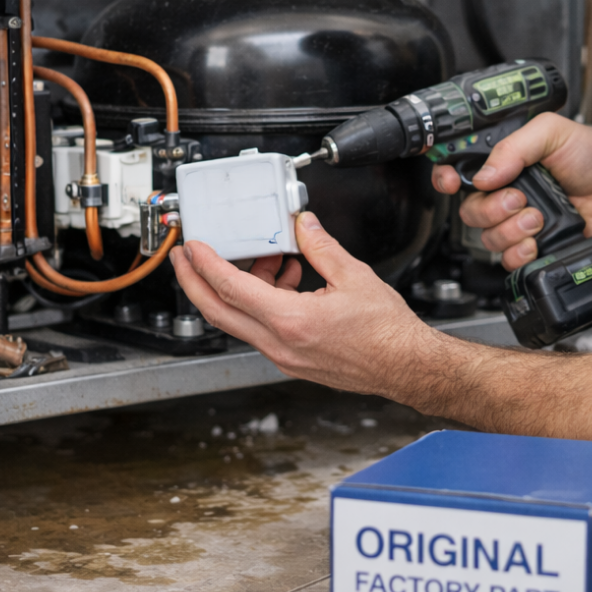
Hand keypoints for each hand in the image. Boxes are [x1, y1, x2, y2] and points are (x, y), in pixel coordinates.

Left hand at [170, 212, 456, 396]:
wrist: (406, 366)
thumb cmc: (387, 333)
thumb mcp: (354, 276)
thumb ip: (321, 246)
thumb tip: (303, 225)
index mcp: (291, 320)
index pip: (231, 288)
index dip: (206, 264)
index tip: (194, 247)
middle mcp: (281, 343)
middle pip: (218, 312)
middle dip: (195, 282)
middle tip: (185, 259)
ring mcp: (284, 356)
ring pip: (240, 321)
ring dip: (238, 290)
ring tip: (264, 261)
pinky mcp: (293, 361)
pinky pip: (262, 330)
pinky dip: (261, 304)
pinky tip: (284, 282)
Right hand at [433, 113, 591, 269]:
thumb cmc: (591, 157)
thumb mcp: (551, 133)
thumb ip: (514, 146)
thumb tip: (484, 174)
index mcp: (502, 162)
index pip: (458, 170)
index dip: (446, 178)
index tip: (452, 182)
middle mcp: (504, 192)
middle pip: (469, 211)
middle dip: (491, 209)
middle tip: (520, 199)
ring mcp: (516, 222)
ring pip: (487, 237)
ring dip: (510, 230)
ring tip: (537, 218)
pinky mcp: (531, 246)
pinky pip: (507, 259)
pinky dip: (519, 253)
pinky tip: (536, 242)